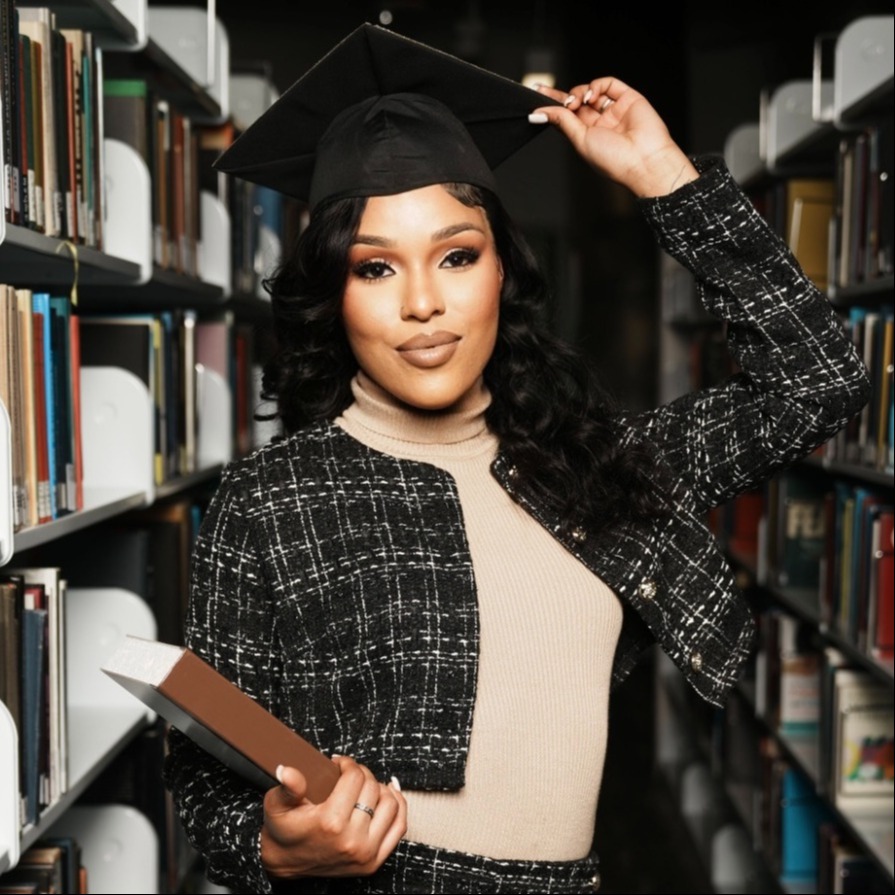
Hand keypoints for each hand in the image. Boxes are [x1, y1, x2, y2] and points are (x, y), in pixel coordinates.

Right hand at [260, 755, 406, 878]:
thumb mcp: (276, 805)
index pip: (354, 777)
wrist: (283, 863)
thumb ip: (287, 787)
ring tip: (365, 784)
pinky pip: (399, 827)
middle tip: (348, 773)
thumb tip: (287, 770)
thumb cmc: (282, 830)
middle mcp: (351, 840)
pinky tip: (388, 793)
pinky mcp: (373, 862)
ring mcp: (365, 853)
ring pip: (390, 804)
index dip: (347, 763)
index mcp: (329, 823)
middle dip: (361, 773)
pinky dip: (398, 806)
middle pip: (372, 788)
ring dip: (380, 788)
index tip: (338, 763)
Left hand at [531, 77, 697, 197]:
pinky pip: (609, 84)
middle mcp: (600, 123)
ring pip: (590, 91)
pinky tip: (591, 95)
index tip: (535, 94)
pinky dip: (596, 85)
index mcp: (587, 137)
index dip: (552, 105)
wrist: (644, 160)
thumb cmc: (614, 160)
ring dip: (579, 92)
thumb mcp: (580, 141)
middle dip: (562, 97)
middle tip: (552, 96)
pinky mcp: (628, 98)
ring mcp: (614, 110)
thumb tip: (541, 113)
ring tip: (577, 102)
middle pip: (576, 102)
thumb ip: (562, 122)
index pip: (565, 117)